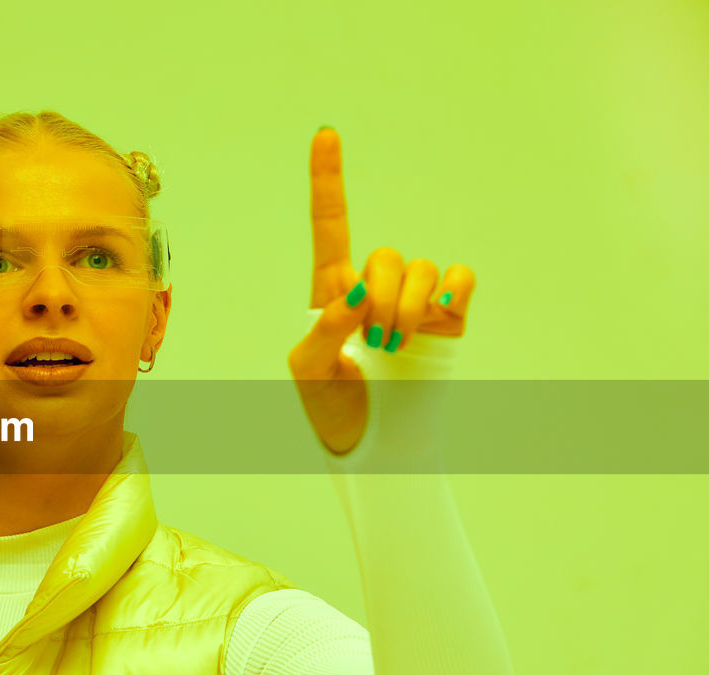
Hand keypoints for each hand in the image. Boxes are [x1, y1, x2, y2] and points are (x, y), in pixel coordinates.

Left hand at [288, 127, 475, 453]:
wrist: (373, 447)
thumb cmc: (330, 407)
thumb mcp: (308, 368)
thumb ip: (325, 326)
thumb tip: (356, 293)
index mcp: (331, 291)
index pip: (330, 227)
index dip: (327, 180)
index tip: (326, 134)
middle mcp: (374, 288)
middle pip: (385, 256)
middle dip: (381, 297)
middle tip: (374, 341)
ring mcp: (414, 302)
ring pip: (422, 269)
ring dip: (410, 307)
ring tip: (395, 346)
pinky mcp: (449, 320)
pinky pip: (460, 280)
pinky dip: (454, 293)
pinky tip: (442, 317)